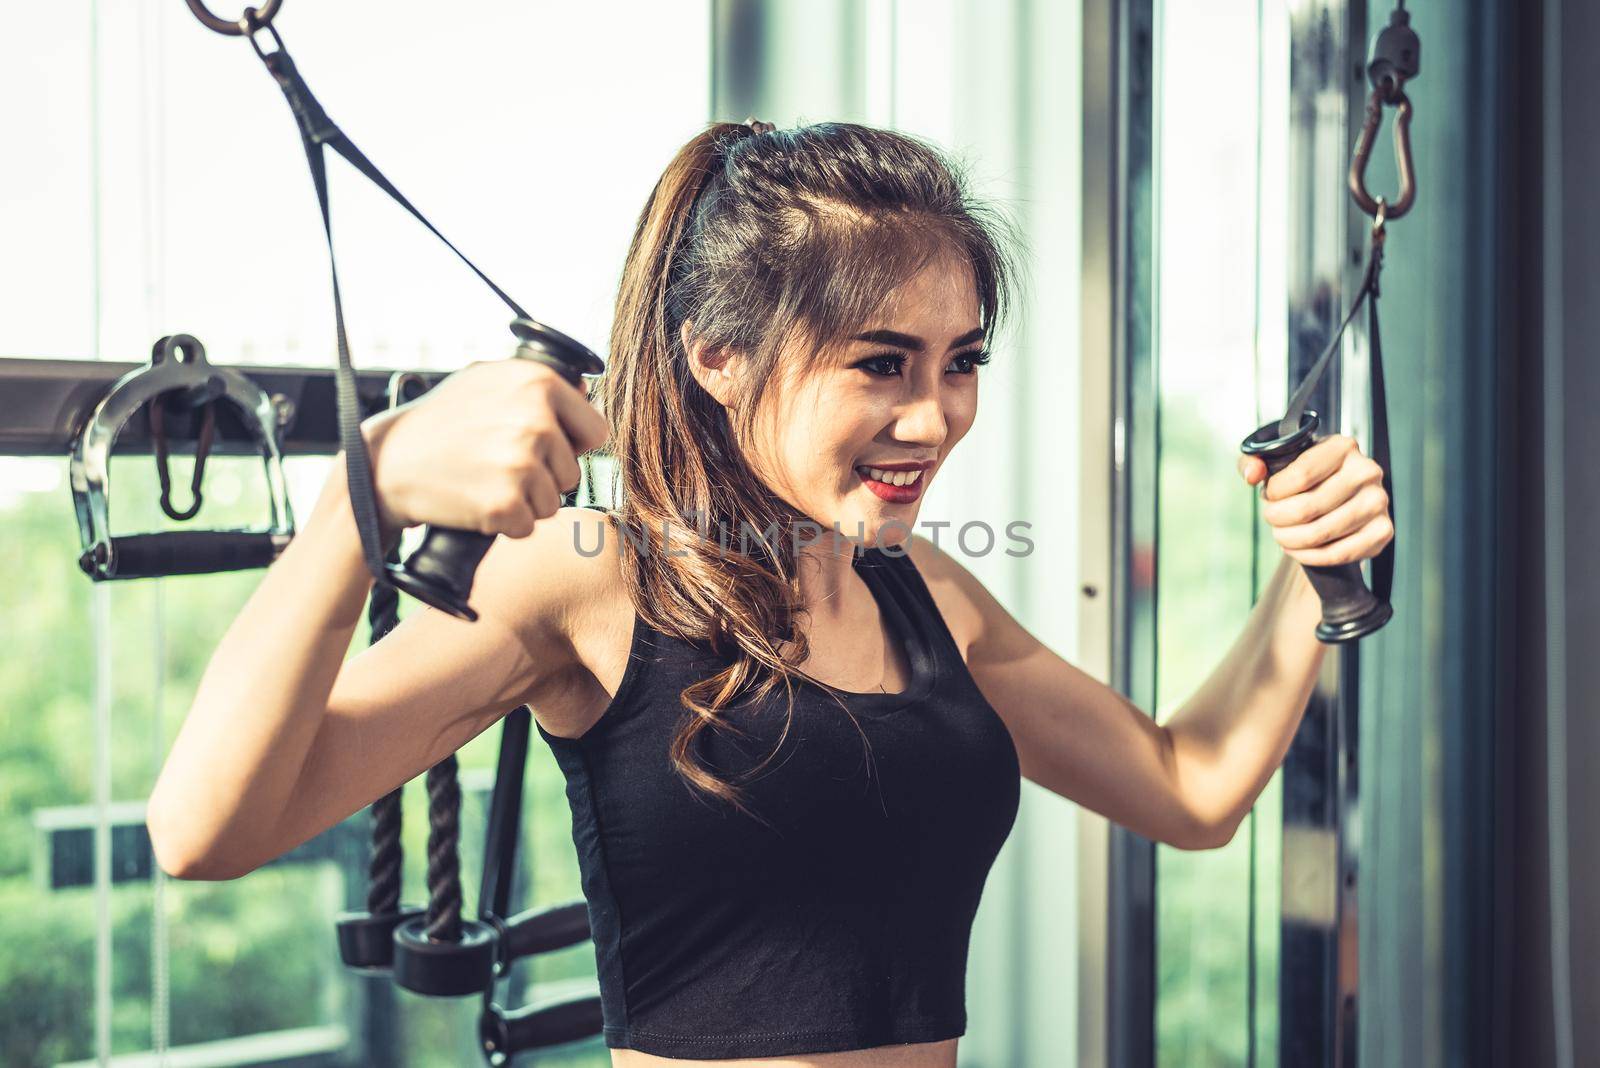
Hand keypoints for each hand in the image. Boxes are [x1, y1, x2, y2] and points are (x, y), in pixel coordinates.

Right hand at [361, 358, 609, 539]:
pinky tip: (475, 501)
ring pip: (553, 503)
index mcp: (538, 383)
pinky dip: (504, 524)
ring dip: (524, 502)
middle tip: (496, 467)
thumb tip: (585, 389)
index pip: (595, 431)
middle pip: (572, 473)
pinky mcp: (506, 503)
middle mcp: (536, 419)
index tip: (542, 449)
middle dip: (542, 478)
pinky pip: (527, 526)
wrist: (386, 461)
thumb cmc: (439, 421)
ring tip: (483, 481)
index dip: (571, 446)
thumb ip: (536, 384)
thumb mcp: (486, 380)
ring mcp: (521, 462)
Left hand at [1237, 434, 1392, 567]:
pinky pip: (1339, 553)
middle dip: (1277, 518)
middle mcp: (1366, 471)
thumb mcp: (1275, 460)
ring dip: (1290, 539)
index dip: (1274, 492)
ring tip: (1281, 534)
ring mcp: (1378, 502)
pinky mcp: (1382, 530)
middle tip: (1271, 517)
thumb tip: (1253, 474)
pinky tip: (1297, 549)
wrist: (1337, 495)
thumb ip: (1252, 461)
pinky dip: (1310, 556)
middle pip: (1308, 507)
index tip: (1267, 496)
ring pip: (1320, 533)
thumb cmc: (1305, 476)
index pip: (1300, 475)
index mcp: (1343, 447)